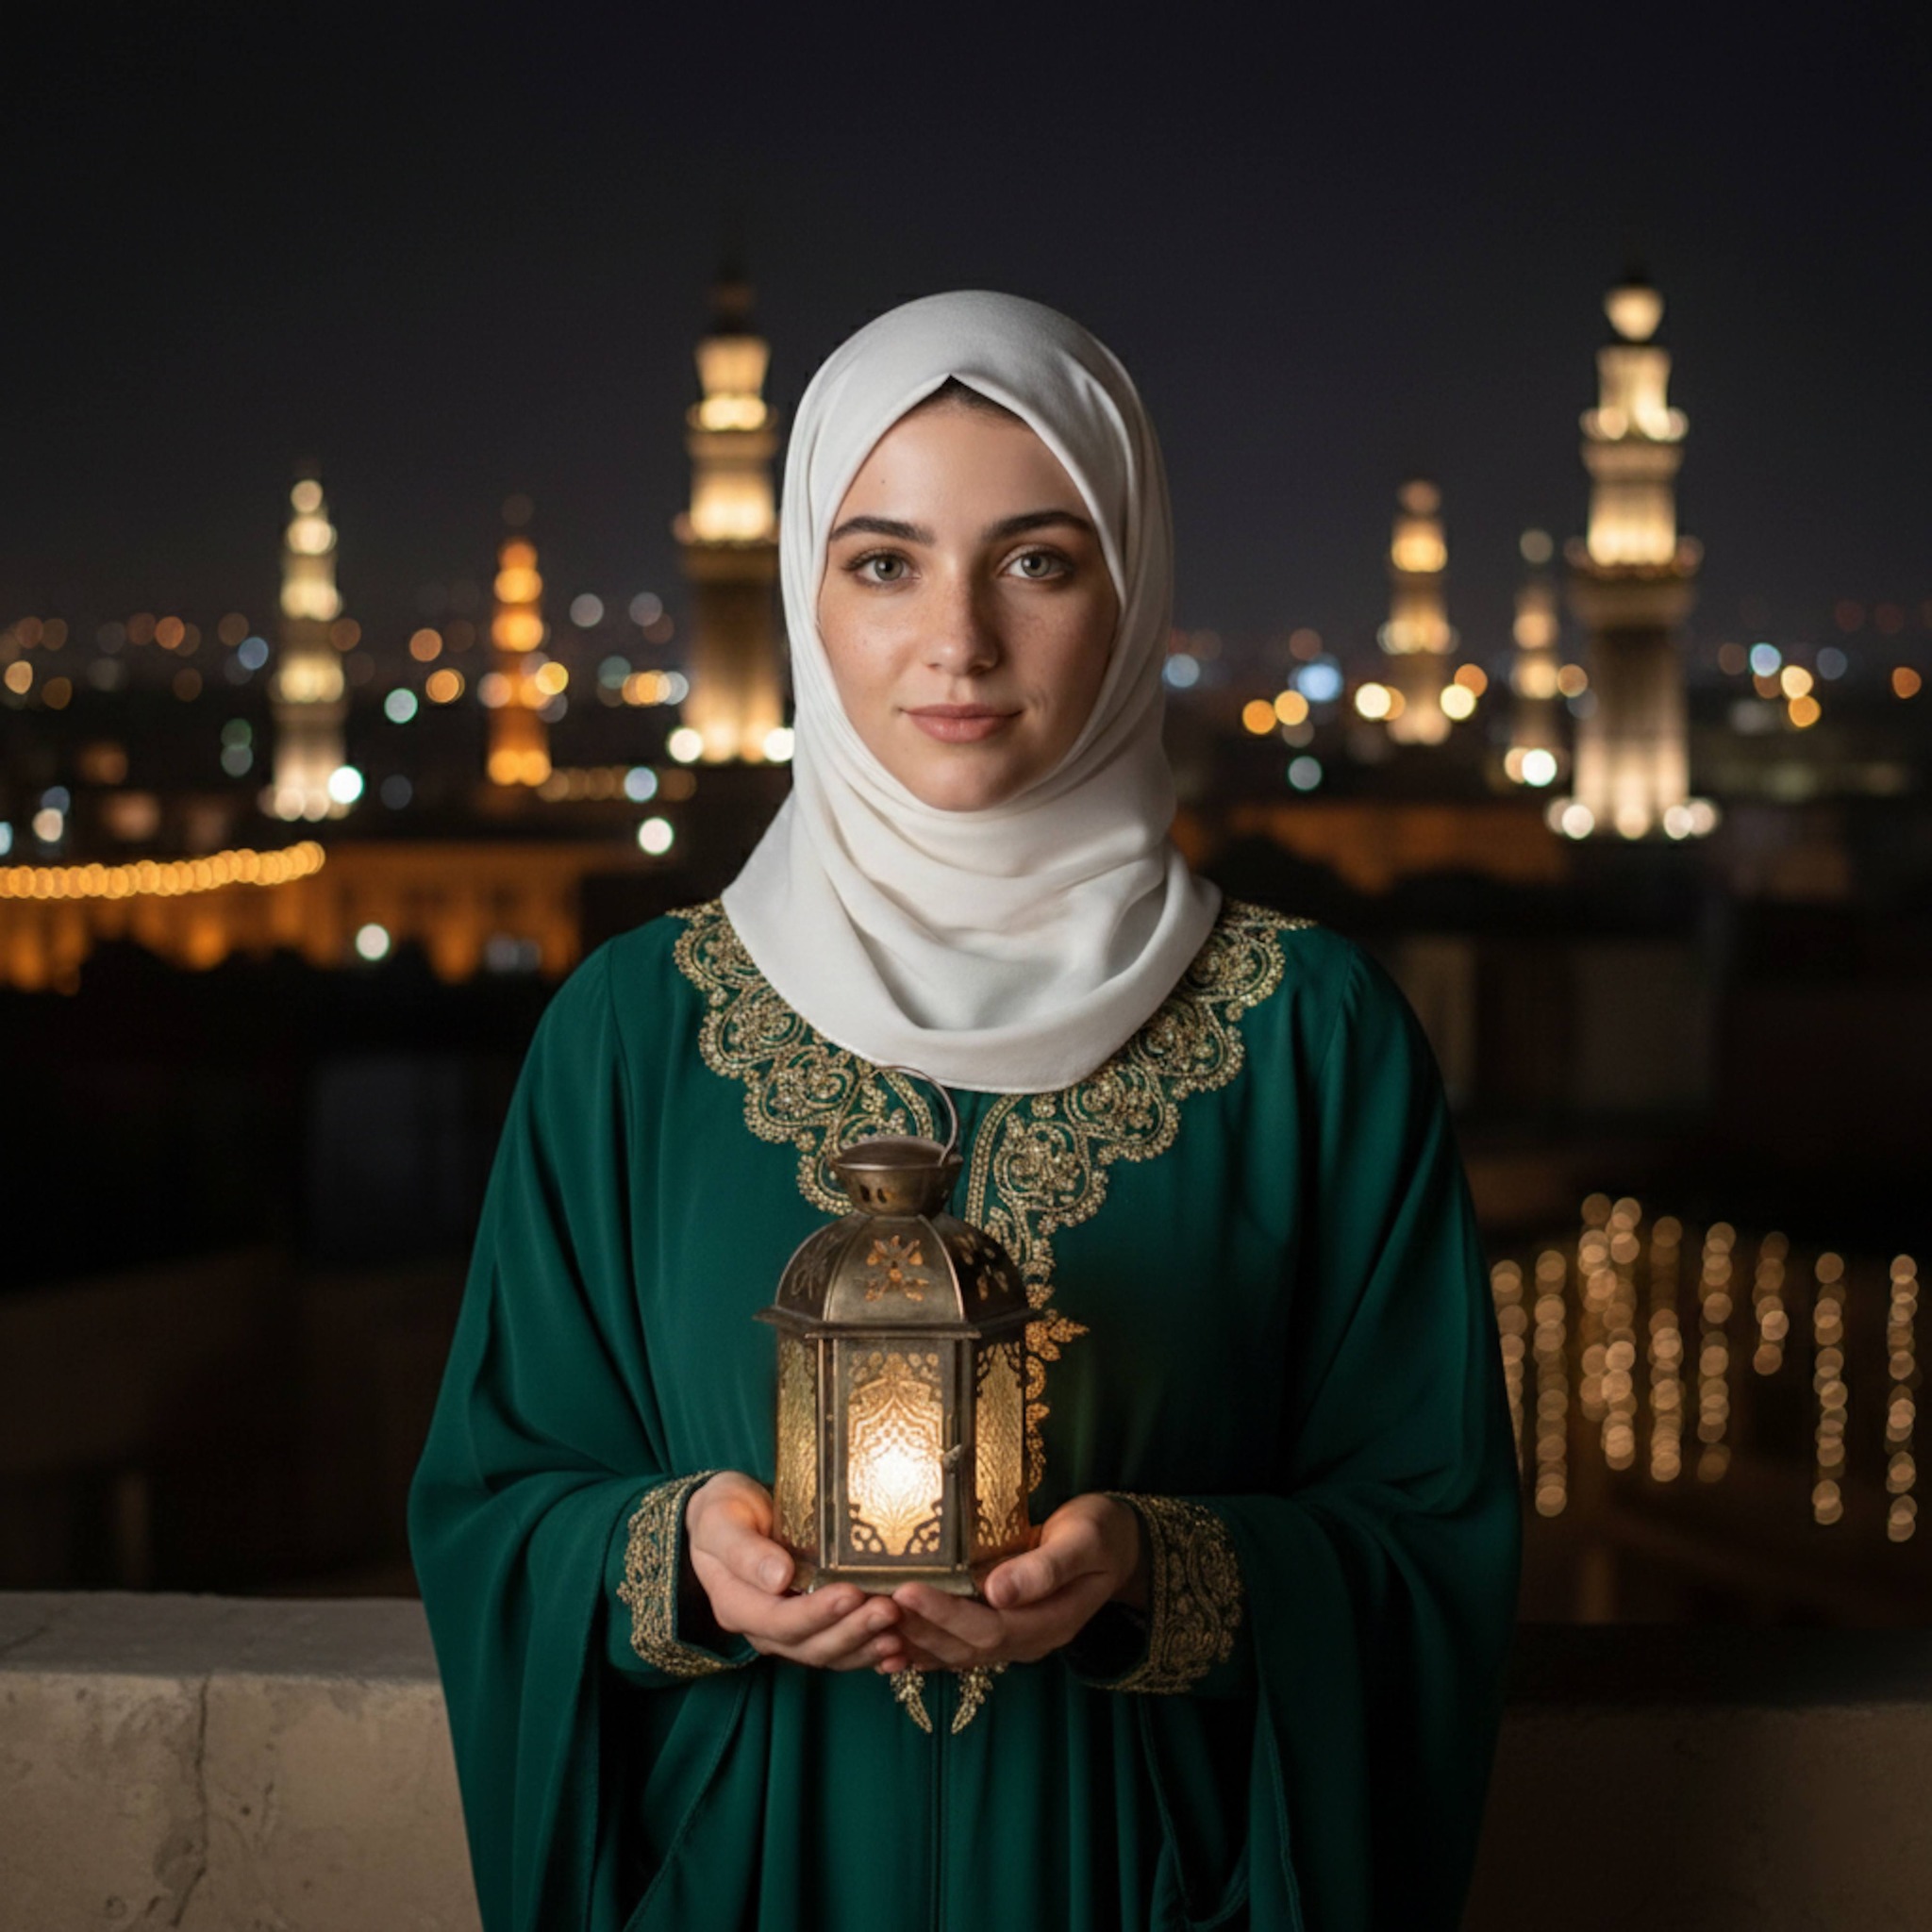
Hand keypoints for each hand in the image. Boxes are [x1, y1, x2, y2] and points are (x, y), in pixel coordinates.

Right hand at [684, 1471, 909, 1671]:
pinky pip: (841, 1649)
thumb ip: (744, 1550)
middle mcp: (763, 1628)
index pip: (779, 1622)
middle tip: (889, 1609)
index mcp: (737, 1605)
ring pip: (829, 1652)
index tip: (852, 1593)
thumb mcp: (721, 1521)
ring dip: (865, 1645)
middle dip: (852, 1631)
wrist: (728, 1515)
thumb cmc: (723, 1512)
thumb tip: (778, 1578)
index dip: (817, 1614)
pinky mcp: (811, 1625)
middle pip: (810, 1645)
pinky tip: (900, 1648)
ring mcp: (788, 1631)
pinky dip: (869, 1652)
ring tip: (900, 1630)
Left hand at [884, 1493, 1144, 1674]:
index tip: (906, 1591)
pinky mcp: (1002, 1626)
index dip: (944, 1614)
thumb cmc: (1101, 1534)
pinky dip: (923, 1647)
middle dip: (917, 1628)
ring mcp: (1014, 1639)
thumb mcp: (1083, 1542)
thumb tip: (998, 1591)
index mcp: (1048, 1623)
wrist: (1119, 1545)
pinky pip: (958, 1646)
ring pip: (956, 1653)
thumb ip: (1046, 1569)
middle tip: (873, 1605)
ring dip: (913, 1642)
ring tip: (869, 1626)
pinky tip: (890, 1644)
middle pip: (964, 1647)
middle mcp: (1027, 1640)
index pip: (988, 1628)